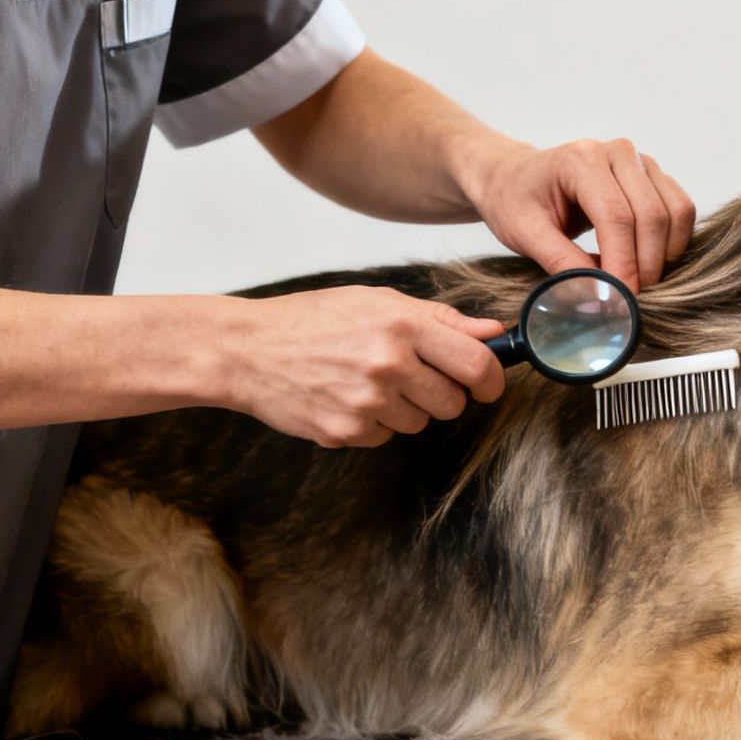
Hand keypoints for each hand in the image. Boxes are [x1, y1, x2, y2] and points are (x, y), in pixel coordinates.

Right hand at [224, 287, 505, 447]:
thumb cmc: (314, 320)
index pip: (477, 364)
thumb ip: (441, 319)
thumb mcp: (378, 303)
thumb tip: (492, 332)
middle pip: (452, 403)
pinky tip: (346, 397)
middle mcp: (388, 365)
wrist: (248, 350)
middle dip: (442, 394)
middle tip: (413, 377)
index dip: (491, 380)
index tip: (487, 385)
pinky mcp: (347, 433)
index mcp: (402, 326)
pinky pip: (385, 436)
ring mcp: (367, 403)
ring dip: (406, 408)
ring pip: (420, 423)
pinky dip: (374, 422)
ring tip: (369, 382)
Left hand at [462, 137, 695, 288]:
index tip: (621, 298)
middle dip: (646, 265)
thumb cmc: (515, 199)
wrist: (515, 177)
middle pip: (652, 215)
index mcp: (581, 160)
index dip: (624, 263)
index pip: (616, 216)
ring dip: (664, 255)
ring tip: (639, 282)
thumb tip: (596, 298)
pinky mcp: (652, 176)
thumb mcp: (525, 234)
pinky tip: (649, 263)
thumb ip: (562, 264)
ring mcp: (639, 162)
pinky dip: (672, 242)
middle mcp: (617, 153)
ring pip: (675, 212)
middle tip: (630, 299)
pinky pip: (680, 210)